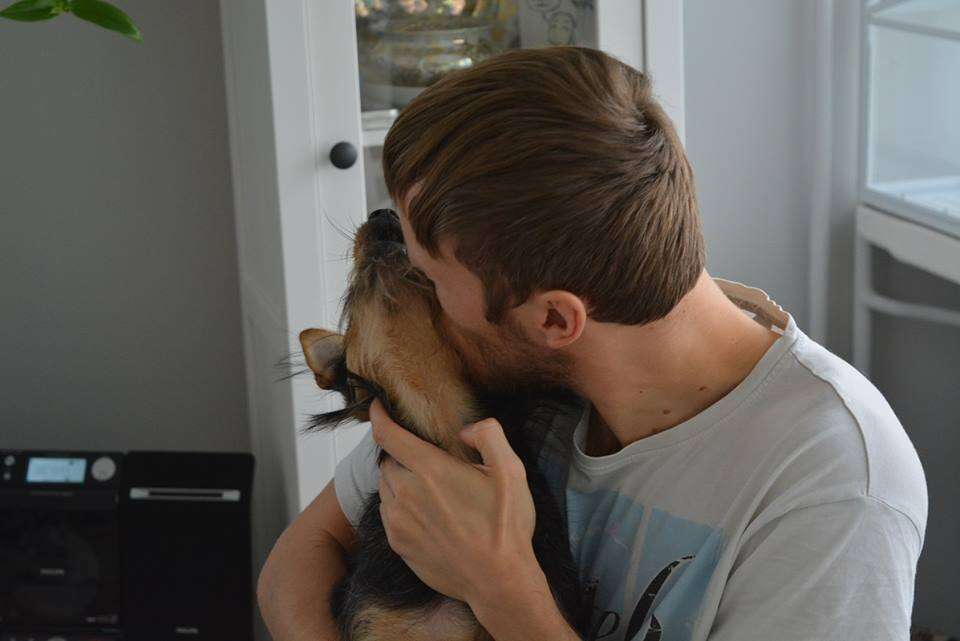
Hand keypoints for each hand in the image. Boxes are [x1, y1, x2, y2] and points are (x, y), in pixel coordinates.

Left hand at [370, 397, 544, 606]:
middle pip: (387, 460)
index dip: (378, 415)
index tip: (377, 406)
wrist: (497, 581)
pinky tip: (427, 513)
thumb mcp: (511, 471)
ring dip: (400, 480)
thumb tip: (466, 430)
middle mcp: (406, 493)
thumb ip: (489, 435)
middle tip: (427, 460)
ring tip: (429, 489)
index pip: (387, 434)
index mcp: (430, 470)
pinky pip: (389, 513)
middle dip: (401, 455)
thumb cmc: (505, 526)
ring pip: (386, 487)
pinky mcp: (398, 544)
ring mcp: (399, 521)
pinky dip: (400, 506)